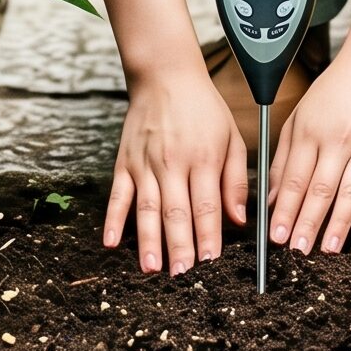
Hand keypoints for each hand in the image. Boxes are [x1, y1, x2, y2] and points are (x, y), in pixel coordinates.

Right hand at [104, 58, 247, 275]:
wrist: (165, 75)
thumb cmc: (203, 108)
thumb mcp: (231, 136)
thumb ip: (236, 179)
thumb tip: (239, 219)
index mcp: (203, 158)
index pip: (207, 205)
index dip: (209, 236)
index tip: (211, 261)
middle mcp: (173, 163)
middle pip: (177, 211)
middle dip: (180, 246)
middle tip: (183, 275)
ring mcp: (146, 163)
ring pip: (147, 208)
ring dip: (148, 241)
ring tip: (151, 268)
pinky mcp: (125, 162)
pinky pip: (118, 194)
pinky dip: (113, 218)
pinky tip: (110, 241)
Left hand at [267, 35, 350, 254]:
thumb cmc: (335, 91)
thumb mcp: (300, 116)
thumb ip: (284, 157)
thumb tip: (270, 197)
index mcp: (310, 131)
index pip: (293, 178)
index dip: (283, 209)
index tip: (275, 236)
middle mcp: (336, 140)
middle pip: (319, 189)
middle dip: (306, 223)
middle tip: (296, 251)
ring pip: (348, 192)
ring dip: (337, 225)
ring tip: (326, 250)